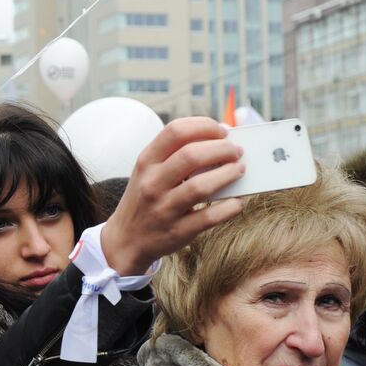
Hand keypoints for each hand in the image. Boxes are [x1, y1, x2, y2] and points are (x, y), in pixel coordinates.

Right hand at [99, 117, 244, 274]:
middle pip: (192, 155)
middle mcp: (153, 183)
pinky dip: (229, 207)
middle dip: (222, 149)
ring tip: (239, 170)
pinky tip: (236, 201)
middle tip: (236, 151)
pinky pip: (209, 217)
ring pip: (201, 186)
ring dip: (228, 174)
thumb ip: (175, 153)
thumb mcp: (148, 171)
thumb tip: (219, 138)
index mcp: (146, 162)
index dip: (205, 126)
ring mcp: (164, 208)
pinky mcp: (178, 231)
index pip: (176, 131)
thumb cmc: (145, 199)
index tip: (222, 131)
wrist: (127, 240)